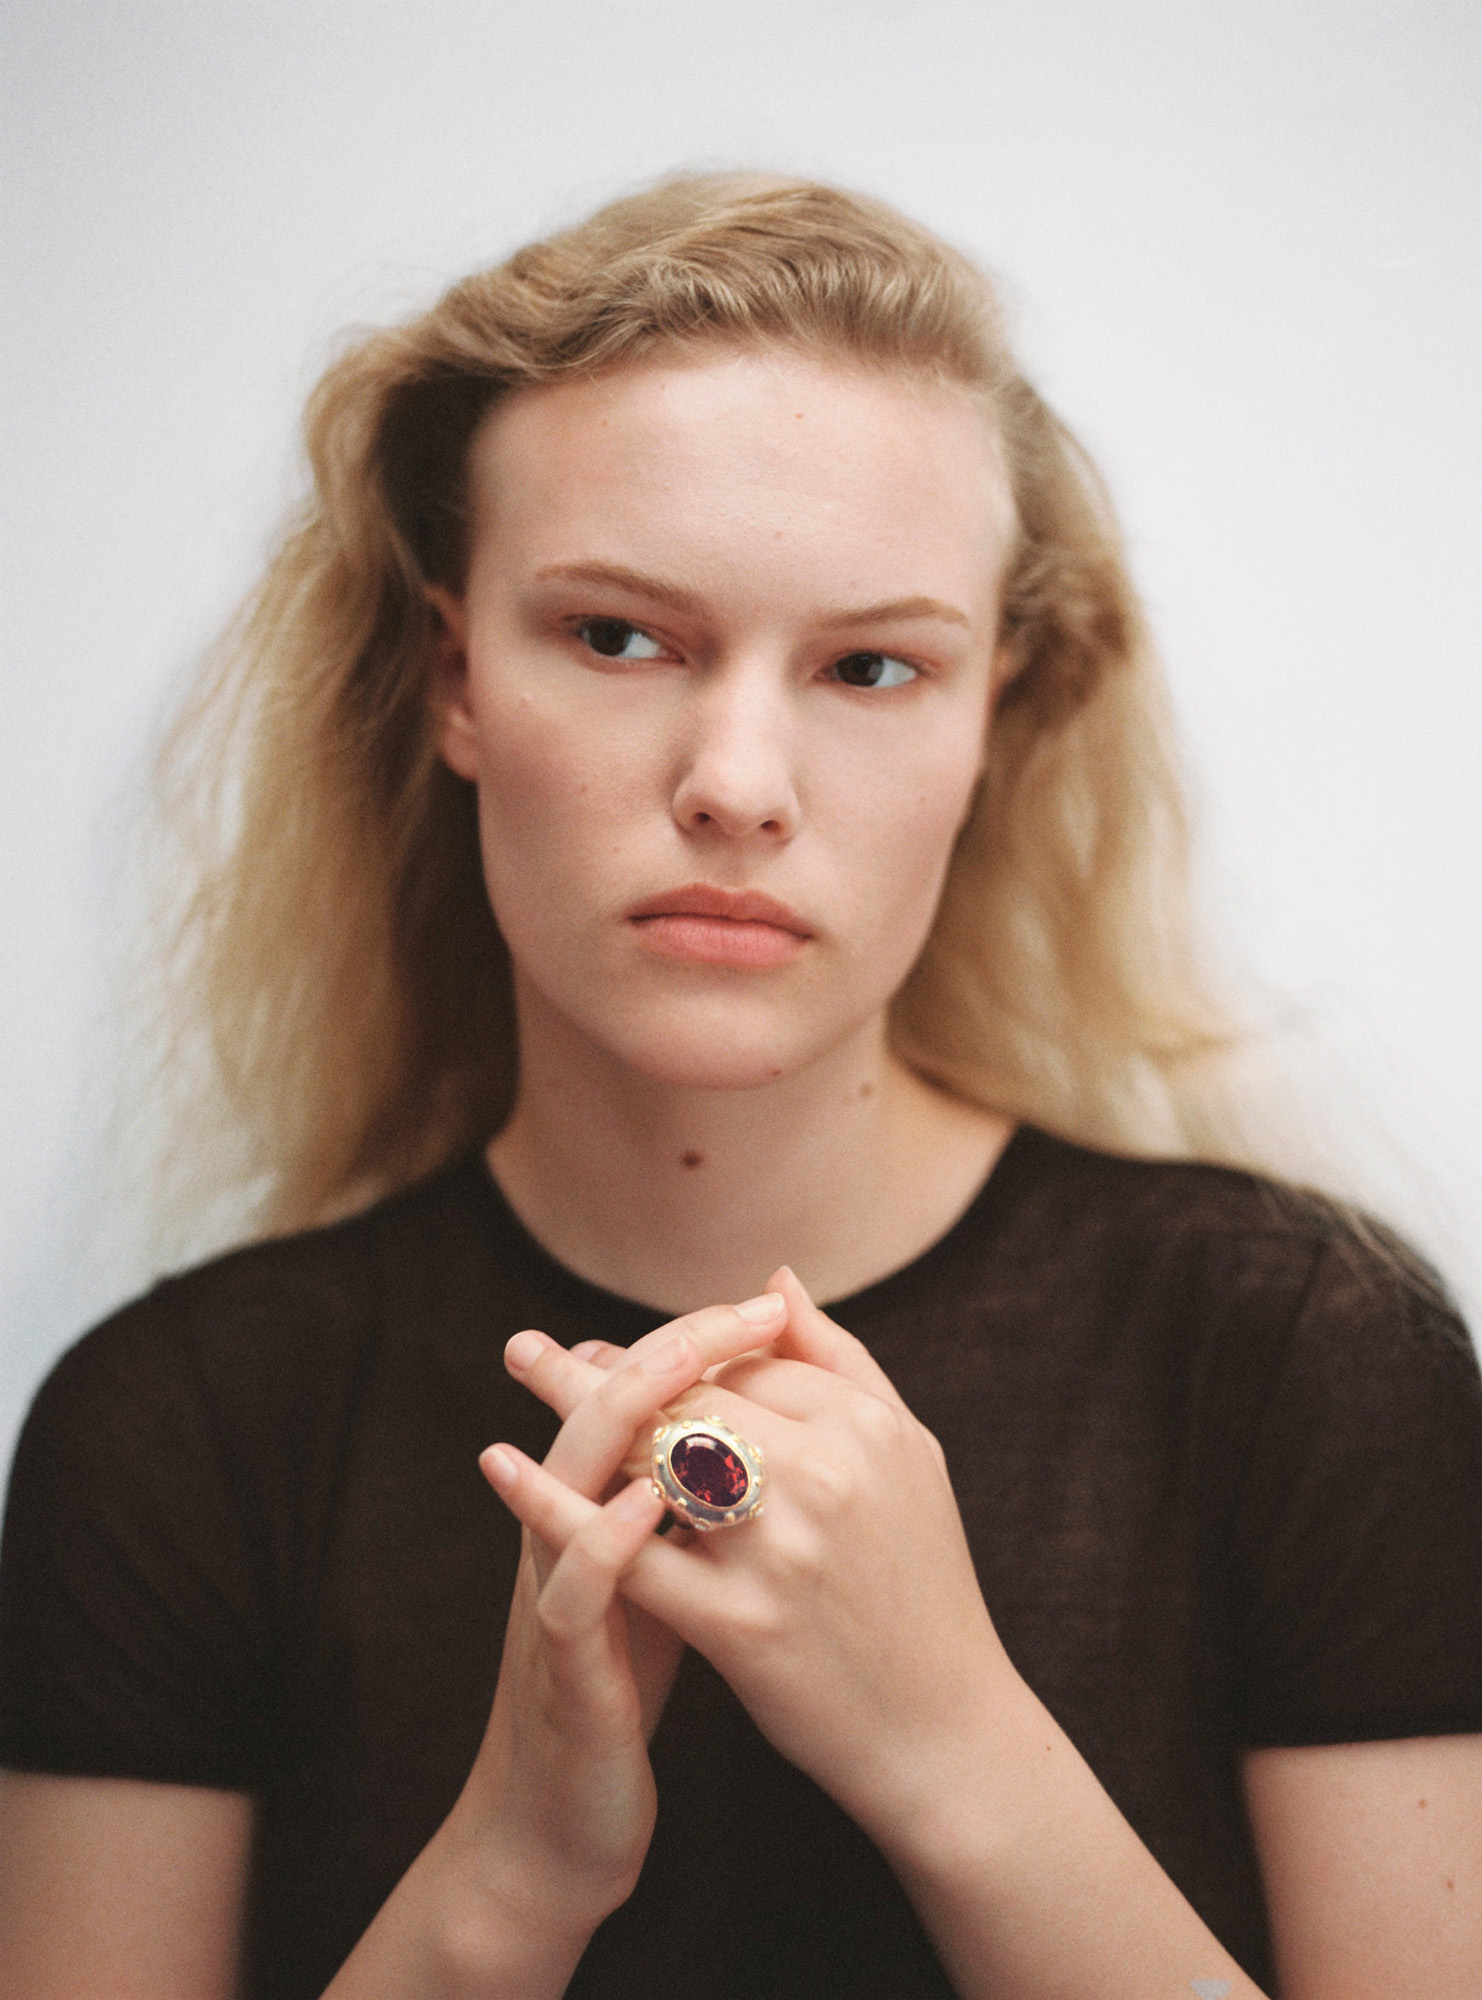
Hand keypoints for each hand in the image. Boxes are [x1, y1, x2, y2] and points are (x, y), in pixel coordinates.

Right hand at [462, 1293, 787, 1933]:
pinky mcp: (561, 1668)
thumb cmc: (623, 1686)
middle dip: (669, 1353)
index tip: (764, 1302)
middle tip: (738, 1308)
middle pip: (603, 1414)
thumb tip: (735, 1417)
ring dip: (625, 1415)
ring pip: (571, 1480)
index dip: (693, 1343)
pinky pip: (573, 1591)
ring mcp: (554, 1595)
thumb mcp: (661, 1577)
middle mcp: (565, 1535)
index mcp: (596, 1510)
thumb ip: (686, 1498)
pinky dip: (605, 1538)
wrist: (560, 1825)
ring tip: (685, 1362)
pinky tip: (647, 1502)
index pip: (635, 1398)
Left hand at [501, 1268, 1022, 1858]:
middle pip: (689, 1395)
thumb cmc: (924, 1583)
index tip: (619, 1350)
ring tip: (523, 1374)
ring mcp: (779, 1550)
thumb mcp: (908, 1453)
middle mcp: (823, 1474)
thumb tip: (774, 1283)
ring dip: (578, 1411)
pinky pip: (630, 1556)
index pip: (744, 1358)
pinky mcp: (740, 1625)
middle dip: (606, 1365)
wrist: (943, 1729)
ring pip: (655, 1456)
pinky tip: (507, 1472)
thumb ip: (841, 1361)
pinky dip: (559, 1509)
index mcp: (862, 1425)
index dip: (675, 1350)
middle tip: (533, 1350)